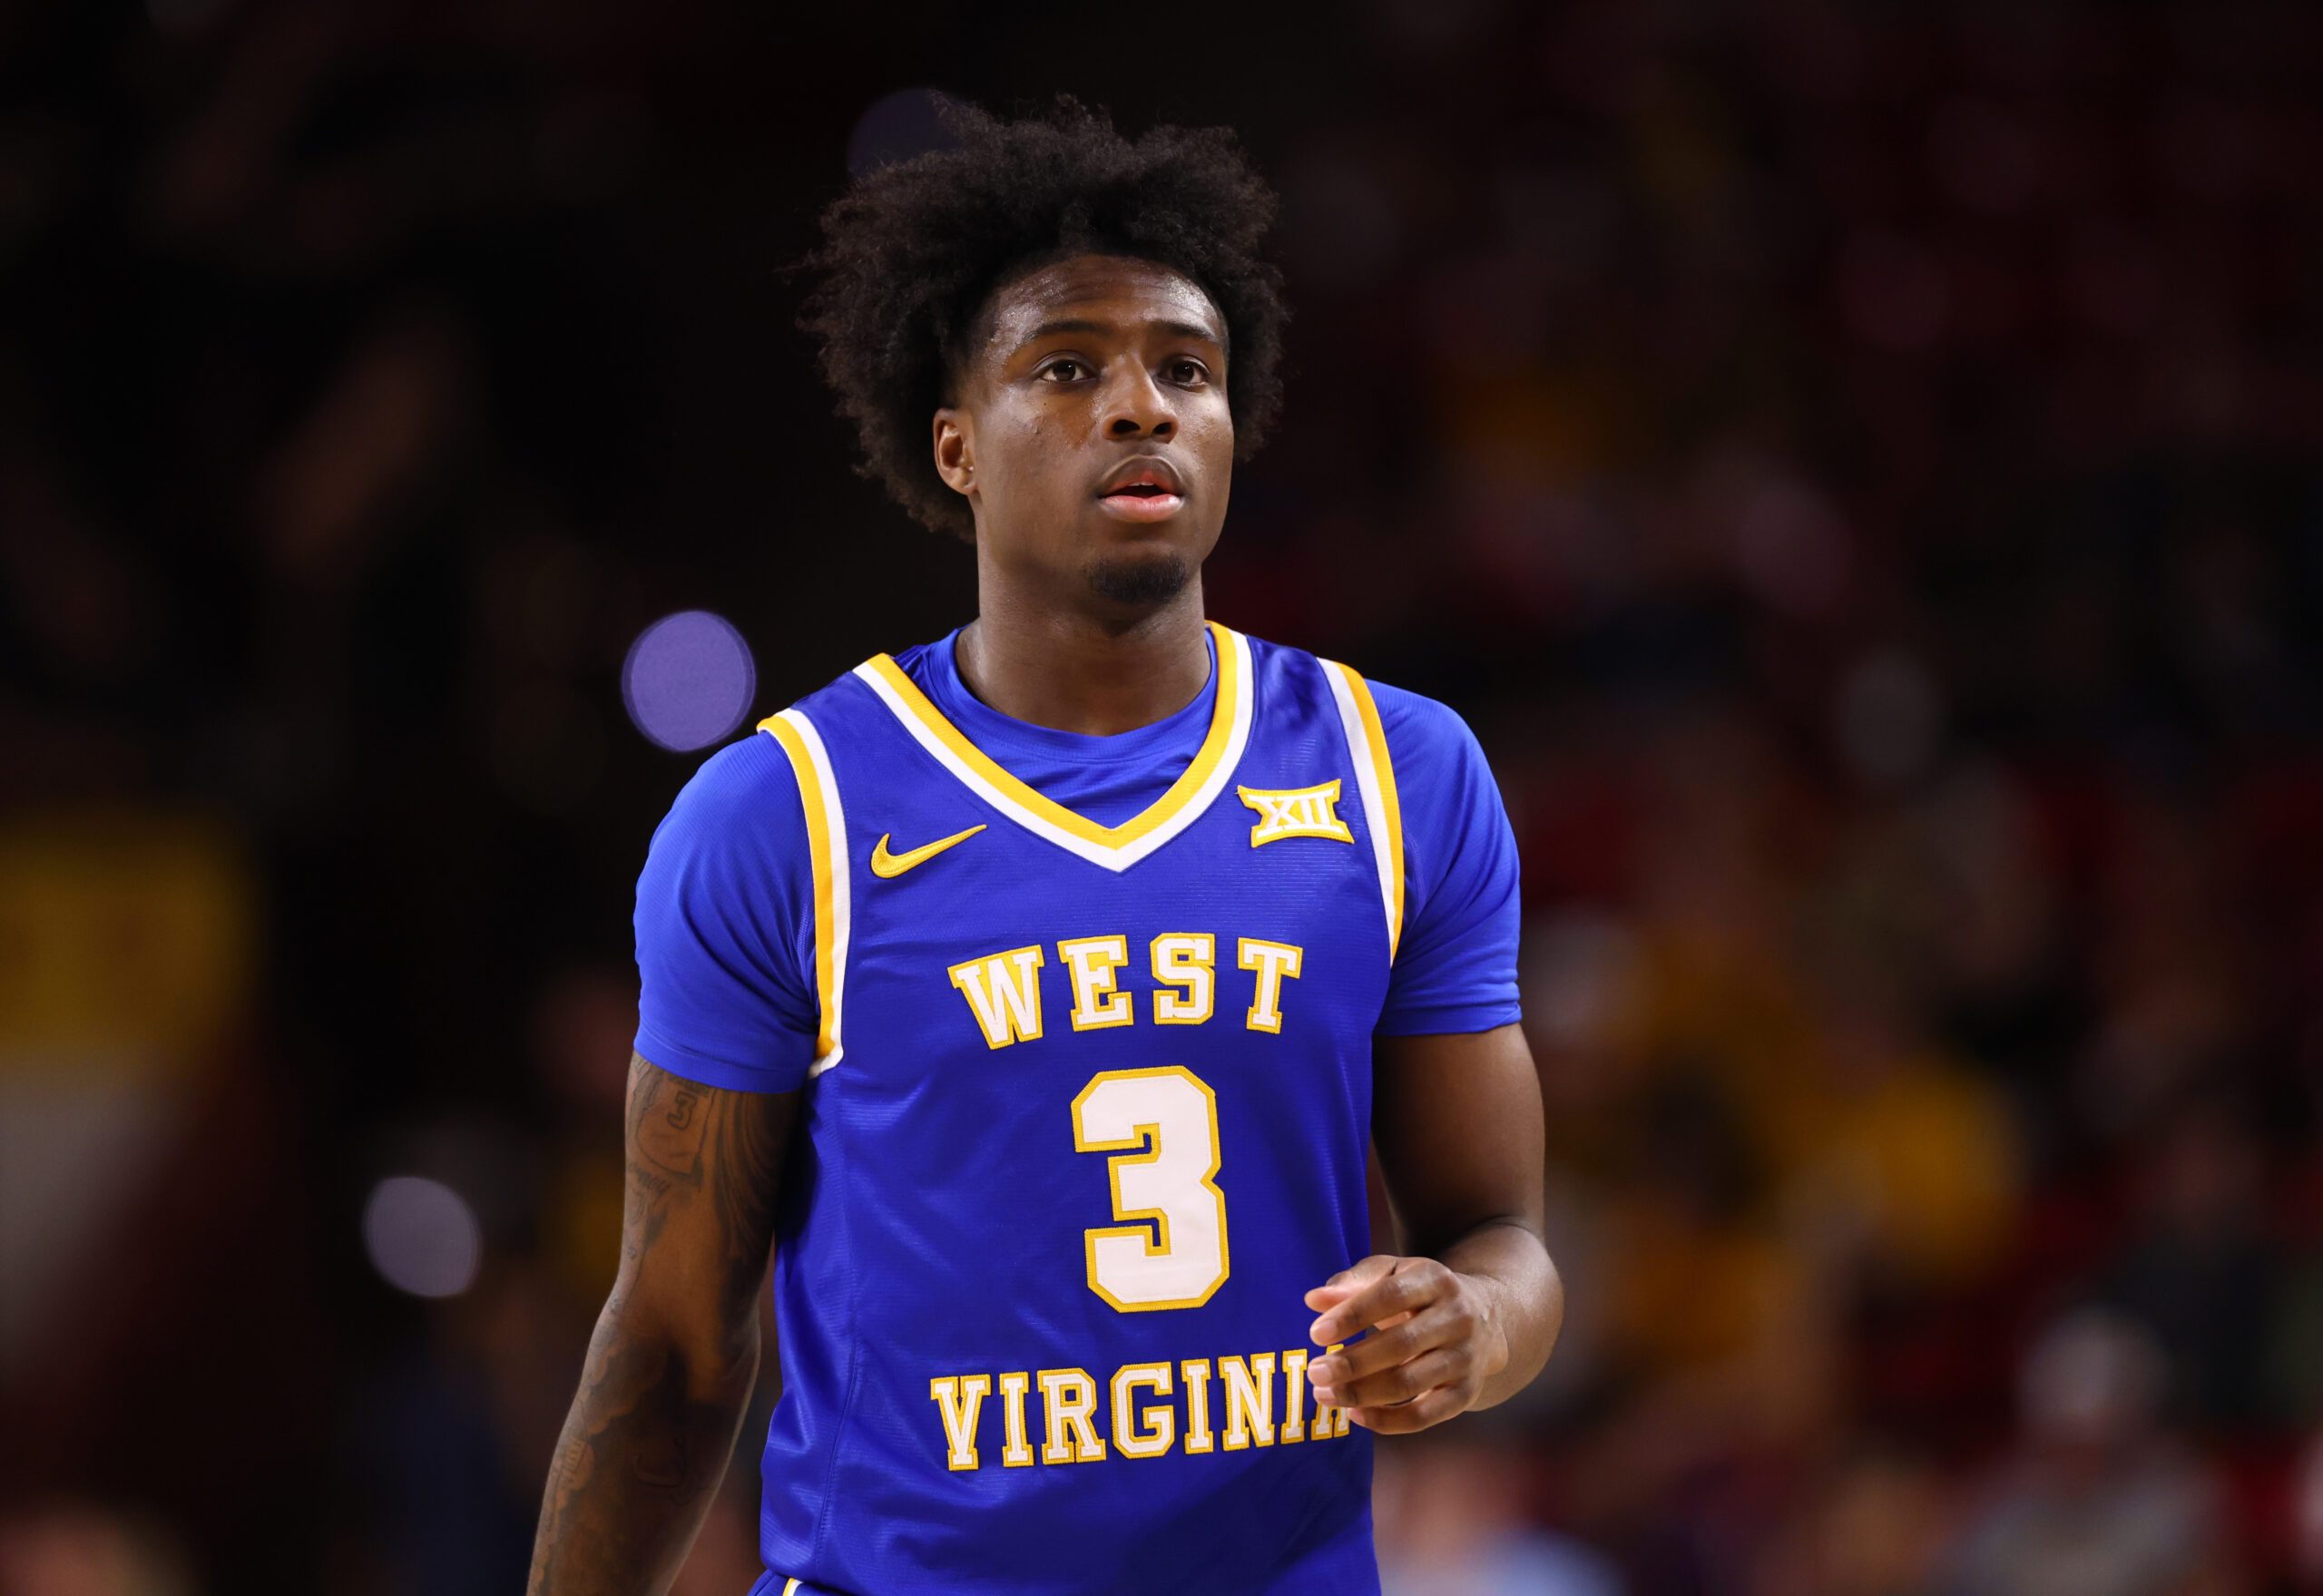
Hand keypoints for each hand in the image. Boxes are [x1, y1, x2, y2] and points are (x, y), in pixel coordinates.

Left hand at [1302, 1254, 1508, 1433]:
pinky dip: (1386, 1421)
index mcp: (1436, 1280)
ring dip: (1360, 1394)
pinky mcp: (1465, 1393)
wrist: (1485, 1318)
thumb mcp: (1393, 1274)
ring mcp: (1465, 1358)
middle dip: (1352, 1362)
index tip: (1316, 1334)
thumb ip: (1354, 1282)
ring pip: (1409, 1384)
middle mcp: (1457, 1318)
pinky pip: (1423, 1417)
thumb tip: (1314, 1300)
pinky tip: (1354, 1414)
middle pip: (1401, 1345)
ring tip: (1323, 1394)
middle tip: (1314, 1371)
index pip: (1391, 1296)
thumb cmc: (1420, 1294)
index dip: (1352, 1316)